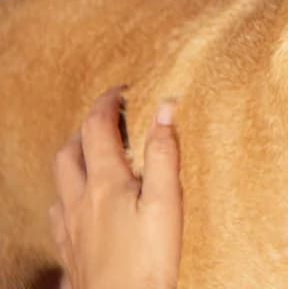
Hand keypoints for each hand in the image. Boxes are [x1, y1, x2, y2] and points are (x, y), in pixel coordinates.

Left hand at [48, 87, 182, 288]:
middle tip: (106, 119)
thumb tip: (163, 108)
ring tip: (92, 155)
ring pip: (59, 182)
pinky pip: (57, 213)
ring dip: (72, 159)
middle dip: (84, 128)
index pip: (97, 128)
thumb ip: (164, 153)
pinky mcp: (69, 250)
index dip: (106, 103)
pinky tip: (80, 204)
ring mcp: (70, 227)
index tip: (120, 90)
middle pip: (68, 151)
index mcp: (105, 183)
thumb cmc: (149, 259)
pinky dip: (67, 196)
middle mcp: (80, 200)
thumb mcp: (167, 201)